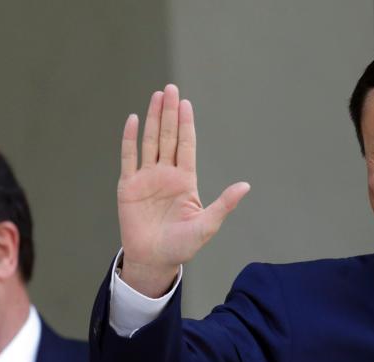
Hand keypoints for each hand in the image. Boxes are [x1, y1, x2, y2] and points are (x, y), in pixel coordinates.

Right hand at [117, 84, 249, 296]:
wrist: (154, 260)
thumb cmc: (181, 246)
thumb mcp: (206, 225)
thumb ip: (224, 204)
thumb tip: (245, 186)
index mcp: (185, 181)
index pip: (186, 145)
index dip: (186, 124)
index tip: (186, 103)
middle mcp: (166, 174)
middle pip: (167, 137)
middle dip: (169, 113)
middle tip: (171, 89)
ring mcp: (146, 178)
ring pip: (150, 142)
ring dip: (152, 119)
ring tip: (156, 96)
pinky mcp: (128, 186)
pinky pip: (129, 158)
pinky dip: (130, 139)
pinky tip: (132, 119)